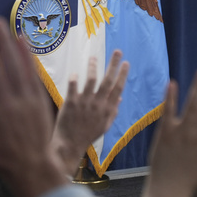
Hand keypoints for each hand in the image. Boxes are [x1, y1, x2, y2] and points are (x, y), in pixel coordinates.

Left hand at [51, 50, 129, 174]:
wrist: (70, 145)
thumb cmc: (87, 135)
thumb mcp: (104, 126)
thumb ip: (113, 111)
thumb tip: (119, 97)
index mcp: (107, 110)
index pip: (118, 88)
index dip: (123, 74)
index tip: (126, 63)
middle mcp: (98, 104)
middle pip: (108, 80)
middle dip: (114, 64)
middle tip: (118, 51)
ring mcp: (85, 103)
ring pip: (91, 80)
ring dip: (94, 67)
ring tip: (94, 58)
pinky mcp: (71, 103)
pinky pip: (73, 86)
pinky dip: (74, 79)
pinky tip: (75, 73)